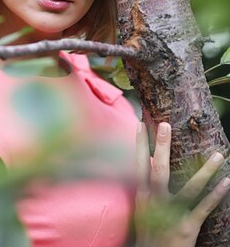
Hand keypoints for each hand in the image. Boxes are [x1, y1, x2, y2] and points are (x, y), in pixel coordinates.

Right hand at [135, 122, 229, 246]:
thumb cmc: (147, 233)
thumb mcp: (141, 209)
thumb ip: (145, 190)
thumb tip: (149, 167)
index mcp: (141, 196)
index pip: (138, 165)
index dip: (139, 145)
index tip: (141, 125)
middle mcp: (154, 202)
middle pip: (158, 170)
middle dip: (161, 146)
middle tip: (166, 124)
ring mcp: (171, 214)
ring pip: (190, 188)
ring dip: (205, 171)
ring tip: (218, 154)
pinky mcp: (187, 227)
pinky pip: (204, 208)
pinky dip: (216, 195)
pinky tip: (227, 182)